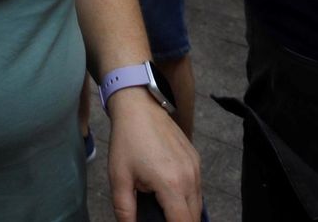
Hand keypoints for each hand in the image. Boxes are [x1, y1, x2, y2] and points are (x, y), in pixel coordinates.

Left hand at [107, 91, 201, 221]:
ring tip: (164, 211)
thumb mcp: (119, 178)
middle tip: (159, 217)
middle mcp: (190, 178)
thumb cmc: (127, 141)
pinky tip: (170, 195)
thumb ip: (125, 210)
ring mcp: (196, 167)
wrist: (139, 106)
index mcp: (171, 185)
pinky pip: (198, 188)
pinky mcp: (196, 159)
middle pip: (194, 217)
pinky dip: (188, 197)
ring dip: (185, 212)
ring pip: (198, 204)